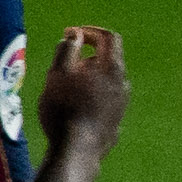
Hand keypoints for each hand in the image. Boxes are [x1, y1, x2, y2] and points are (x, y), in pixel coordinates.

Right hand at [39, 24, 126, 151]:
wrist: (76, 150)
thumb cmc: (65, 108)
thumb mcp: (59, 72)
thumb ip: (67, 48)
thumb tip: (75, 34)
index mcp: (112, 68)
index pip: (108, 37)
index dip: (89, 31)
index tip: (70, 35)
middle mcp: (123, 84)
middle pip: (108, 59)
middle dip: (85, 56)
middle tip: (63, 66)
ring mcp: (122, 104)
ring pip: (106, 81)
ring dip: (88, 77)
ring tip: (65, 88)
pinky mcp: (116, 120)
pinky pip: (104, 100)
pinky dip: (90, 95)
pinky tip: (72, 107)